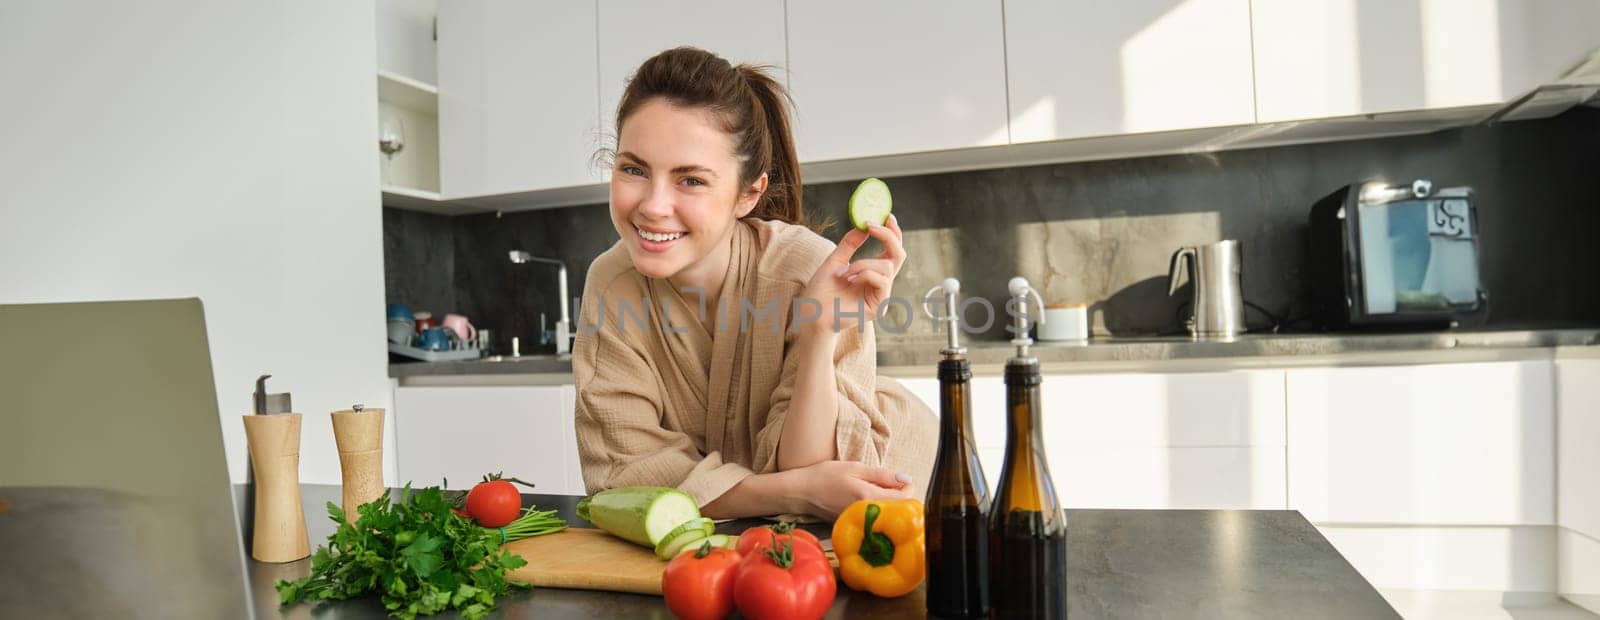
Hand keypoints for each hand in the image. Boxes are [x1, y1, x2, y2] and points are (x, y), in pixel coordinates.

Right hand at [790, 460, 913, 519]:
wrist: (800, 493)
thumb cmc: (825, 476)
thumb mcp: (855, 468)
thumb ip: (883, 475)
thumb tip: (906, 479)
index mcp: (868, 497)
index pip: (904, 498)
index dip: (906, 487)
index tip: (898, 479)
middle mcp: (866, 514)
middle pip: (898, 509)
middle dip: (898, 496)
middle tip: (886, 482)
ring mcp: (860, 522)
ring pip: (886, 515)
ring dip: (887, 503)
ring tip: (873, 490)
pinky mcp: (854, 526)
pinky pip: (874, 519)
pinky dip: (875, 509)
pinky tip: (864, 499)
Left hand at [802, 215, 904, 334]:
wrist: (811, 312)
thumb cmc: (821, 290)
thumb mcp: (835, 260)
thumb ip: (850, 243)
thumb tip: (864, 225)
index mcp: (874, 273)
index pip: (892, 250)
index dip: (893, 233)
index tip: (886, 216)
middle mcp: (881, 284)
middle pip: (899, 255)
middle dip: (888, 236)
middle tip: (872, 225)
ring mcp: (881, 296)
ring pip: (886, 266)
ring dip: (864, 263)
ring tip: (846, 272)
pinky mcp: (879, 307)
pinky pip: (881, 280)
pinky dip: (864, 274)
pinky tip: (849, 280)